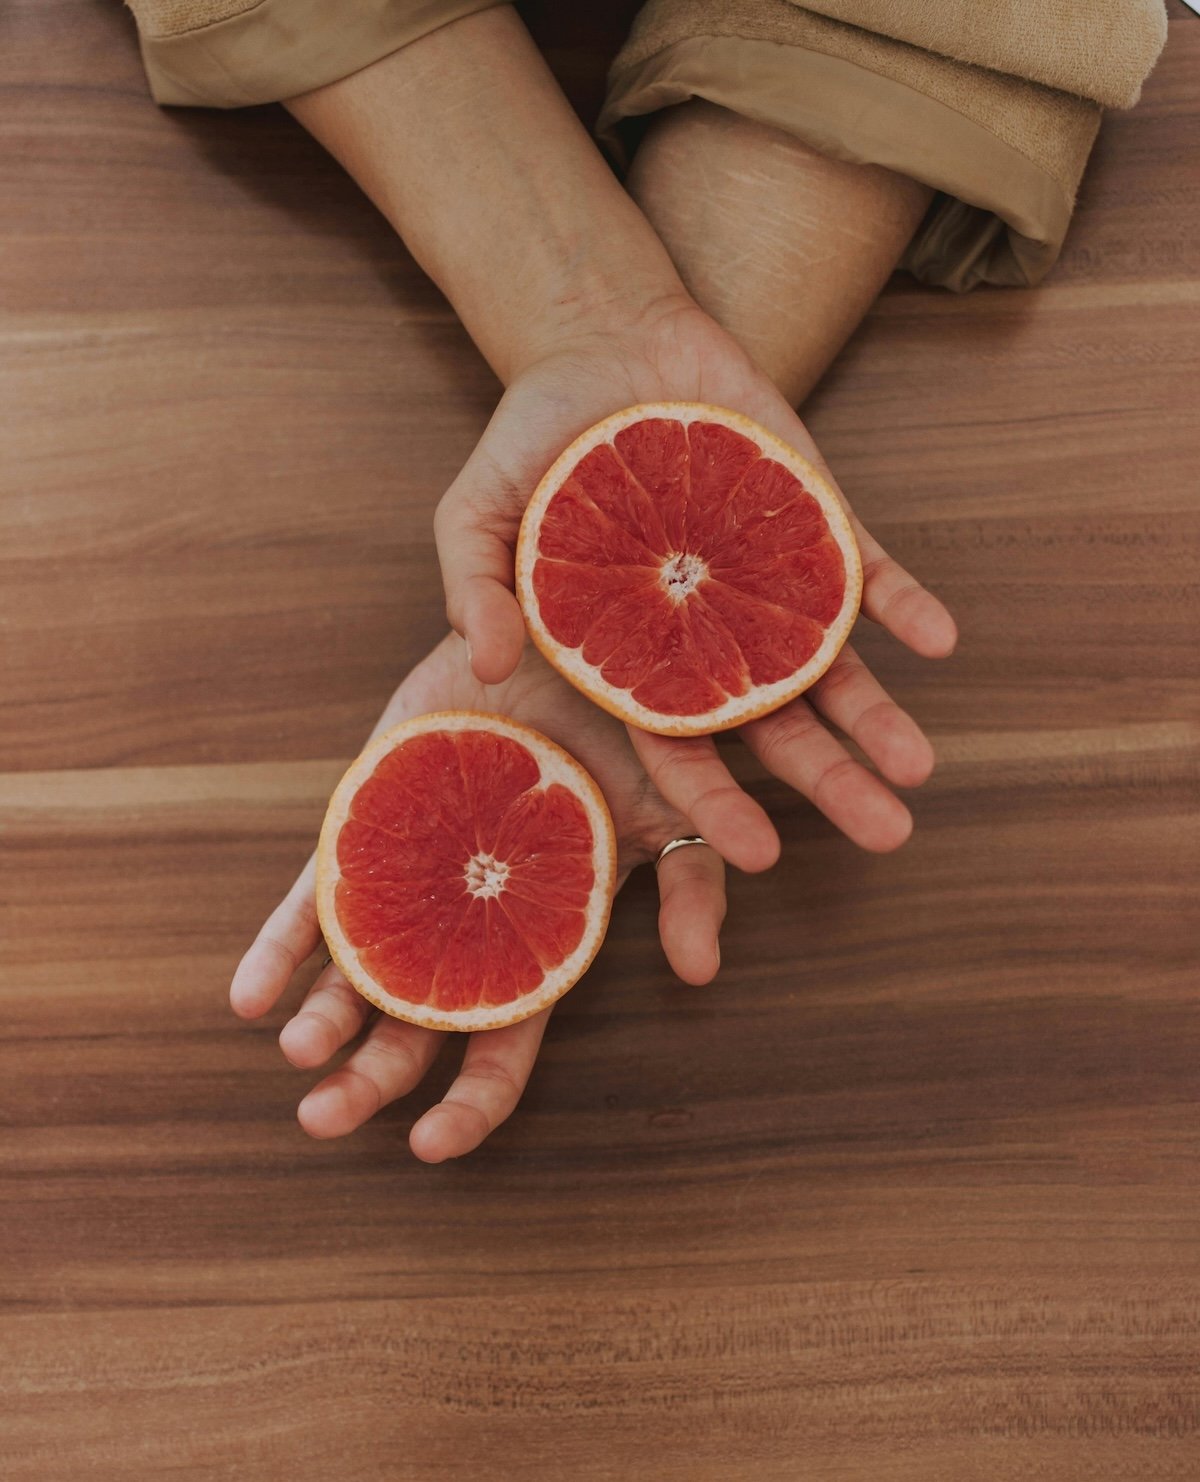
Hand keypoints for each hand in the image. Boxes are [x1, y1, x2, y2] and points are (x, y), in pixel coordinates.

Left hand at [229, 634, 725, 1160]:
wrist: (557, 638)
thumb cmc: (624, 728)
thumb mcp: (675, 807)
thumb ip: (694, 886)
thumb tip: (700, 973)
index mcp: (534, 941)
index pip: (502, 1043)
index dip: (470, 1103)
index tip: (429, 1146)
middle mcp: (463, 924)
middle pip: (413, 1025)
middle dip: (370, 1081)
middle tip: (322, 1119)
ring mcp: (409, 878)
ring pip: (354, 973)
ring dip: (321, 1020)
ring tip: (294, 1051)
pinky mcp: (365, 826)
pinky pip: (311, 896)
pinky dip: (278, 947)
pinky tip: (249, 994)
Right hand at [435, 298, 957, 870]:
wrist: (604, 340)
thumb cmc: (532, 439)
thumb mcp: (476, 512)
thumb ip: (476, 588)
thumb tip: (484, 665)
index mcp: (636, 656)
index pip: (679, 745)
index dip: (716, 801)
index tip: (759, 855)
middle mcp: (711, 633)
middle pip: (774, 724)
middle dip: (830, 781)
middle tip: (887, 835)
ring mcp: (768, 581)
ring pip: (830, 663)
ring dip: (878, 714)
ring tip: (919, 766)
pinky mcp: (812, 520)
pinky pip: (864, 571)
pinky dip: (901, 603)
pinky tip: (938, 640)